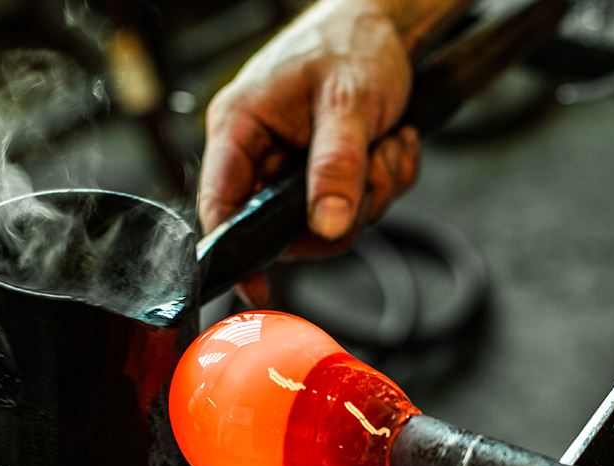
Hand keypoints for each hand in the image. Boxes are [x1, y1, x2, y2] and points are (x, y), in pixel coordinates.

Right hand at [198, 0, 422, 261]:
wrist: (385, 24)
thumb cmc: (350, 44)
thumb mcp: (348, 103)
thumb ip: (336, 166)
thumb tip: (326, 226)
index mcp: (240, 129)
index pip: (220, 206)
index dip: (235, 253)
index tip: (258, 291)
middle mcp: (261, 154)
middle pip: (288, 227)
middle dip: (345, 209)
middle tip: (376, 170)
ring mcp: (294, 167)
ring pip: (330, 221)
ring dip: (374, 192)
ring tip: (388, 145)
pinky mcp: (325, 174)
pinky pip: (356, 206)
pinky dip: (385, 180)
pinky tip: (393, 143)